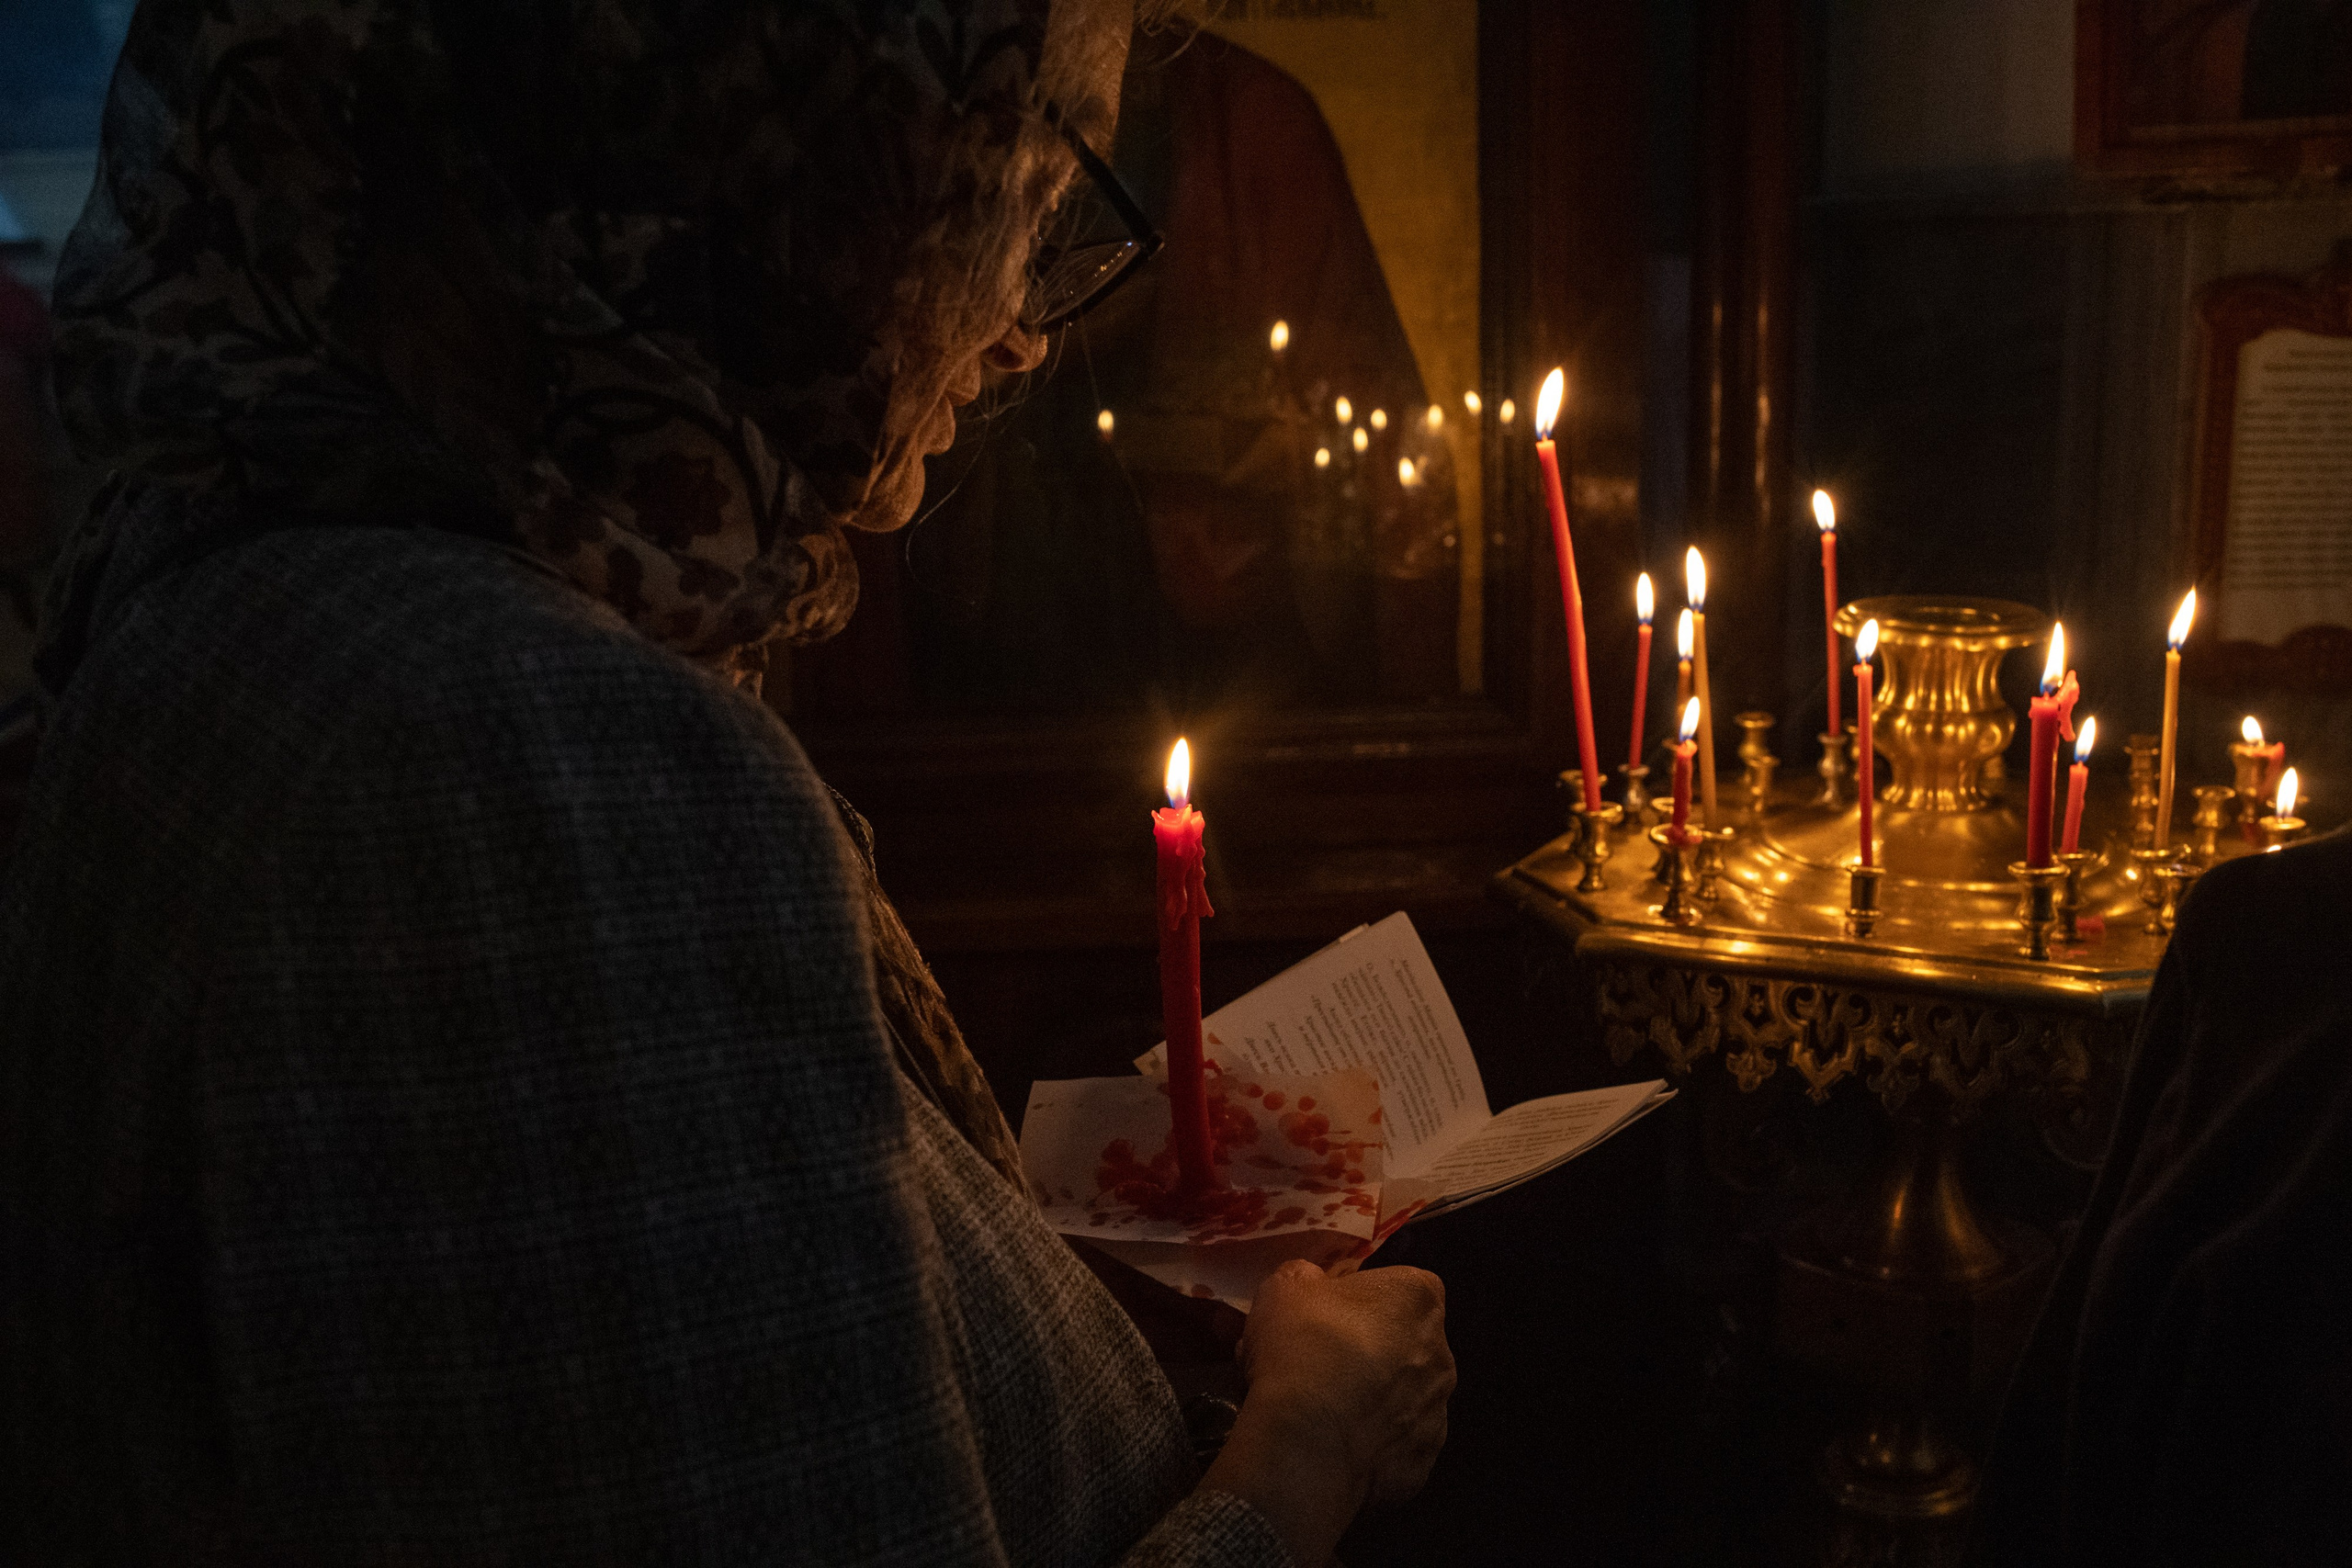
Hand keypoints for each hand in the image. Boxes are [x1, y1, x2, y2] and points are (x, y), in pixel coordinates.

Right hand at [1197, 1260, 1453, 1565]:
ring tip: (1324, 1411)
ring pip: (1403, 1396)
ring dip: (1374, 1398)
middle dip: (1371, 1350)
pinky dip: (1372, 1443)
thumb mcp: (1285, 1287)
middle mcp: (1442, 1351)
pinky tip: (1336, 1444)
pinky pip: (1396, 1443)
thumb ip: (1307, 1278)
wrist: (1307, 1442)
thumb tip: (1313, 1286)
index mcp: (1419, 1297)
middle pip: (1405, 1342)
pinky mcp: (1425, 1459)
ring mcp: (1438, 1410)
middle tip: (1321, 1363)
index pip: (1400, 1286)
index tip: (1328, 1316)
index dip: (1362, 1300)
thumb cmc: (1301, 1347)